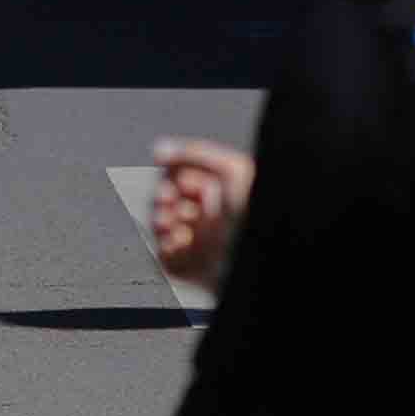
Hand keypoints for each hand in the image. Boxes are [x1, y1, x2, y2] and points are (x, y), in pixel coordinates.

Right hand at [149, 138, 254, 291]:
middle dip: (160, 197)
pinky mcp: (189, 266)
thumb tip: (160, 149)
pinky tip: (176, 239)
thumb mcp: (232, 170)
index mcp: (223, 194)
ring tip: (168, 219)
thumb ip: (195, 152)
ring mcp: (198, 242)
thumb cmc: (253, 217)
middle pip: (167, 201)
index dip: (171, 175)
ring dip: (158, 219)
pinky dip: (164, 245)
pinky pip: (163, 255)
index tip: (171, 176)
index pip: (183, 178)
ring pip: (161, 228)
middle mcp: (209, 217)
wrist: (256, 261)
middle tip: (167, 199)